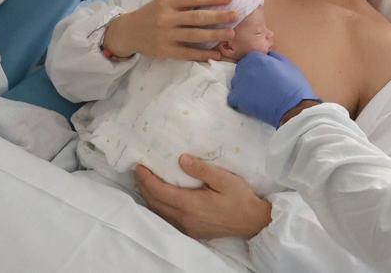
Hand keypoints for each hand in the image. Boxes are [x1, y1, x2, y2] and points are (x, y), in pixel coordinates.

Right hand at [102, 0, 235, 61]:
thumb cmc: (152, 12)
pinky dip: (203, 55)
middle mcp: (166, 18)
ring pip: (194, 35)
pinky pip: (187, 53)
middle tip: (235, 15)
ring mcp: (165, 35)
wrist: (128, 32)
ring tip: (231, 33)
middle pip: (196, 17)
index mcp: (167, 1)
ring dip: (214, 35)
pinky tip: (216, 54)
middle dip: (218, 16)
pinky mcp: (165, 51)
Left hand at [135, 155, 271, 239]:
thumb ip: (202, 169)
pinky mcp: (191, 231)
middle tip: (137, 171)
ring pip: (159, 213)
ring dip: (149, 197)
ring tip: (144, 183)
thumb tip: (181, 159)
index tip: (139, 167)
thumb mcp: (224, 179)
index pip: (160, 191)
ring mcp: (187, 227)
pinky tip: (159, 199)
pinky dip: (158, 207)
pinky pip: (167, 219)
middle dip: (143, 187)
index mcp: (191, 204)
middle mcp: (185, 218)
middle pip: (155, 203)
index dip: (146, 179)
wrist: (252, 222)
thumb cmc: (240, 198)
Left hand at [228, 51, 318, 127]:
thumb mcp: (287, 64)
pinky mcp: (238, 99)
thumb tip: (267, 55)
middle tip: (260, 86)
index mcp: (257, 58)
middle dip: (248, 77)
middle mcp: (246, 68)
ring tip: (256, 96)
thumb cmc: (294, 85)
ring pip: (236, 84)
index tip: (262, 74)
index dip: (256, 67)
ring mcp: (241, 83)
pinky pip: (232, 98)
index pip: (249, 59)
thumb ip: (273, 57)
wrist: (293, 107)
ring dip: (243, 88)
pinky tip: (249, 103)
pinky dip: (238, 101)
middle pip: (241, 70)